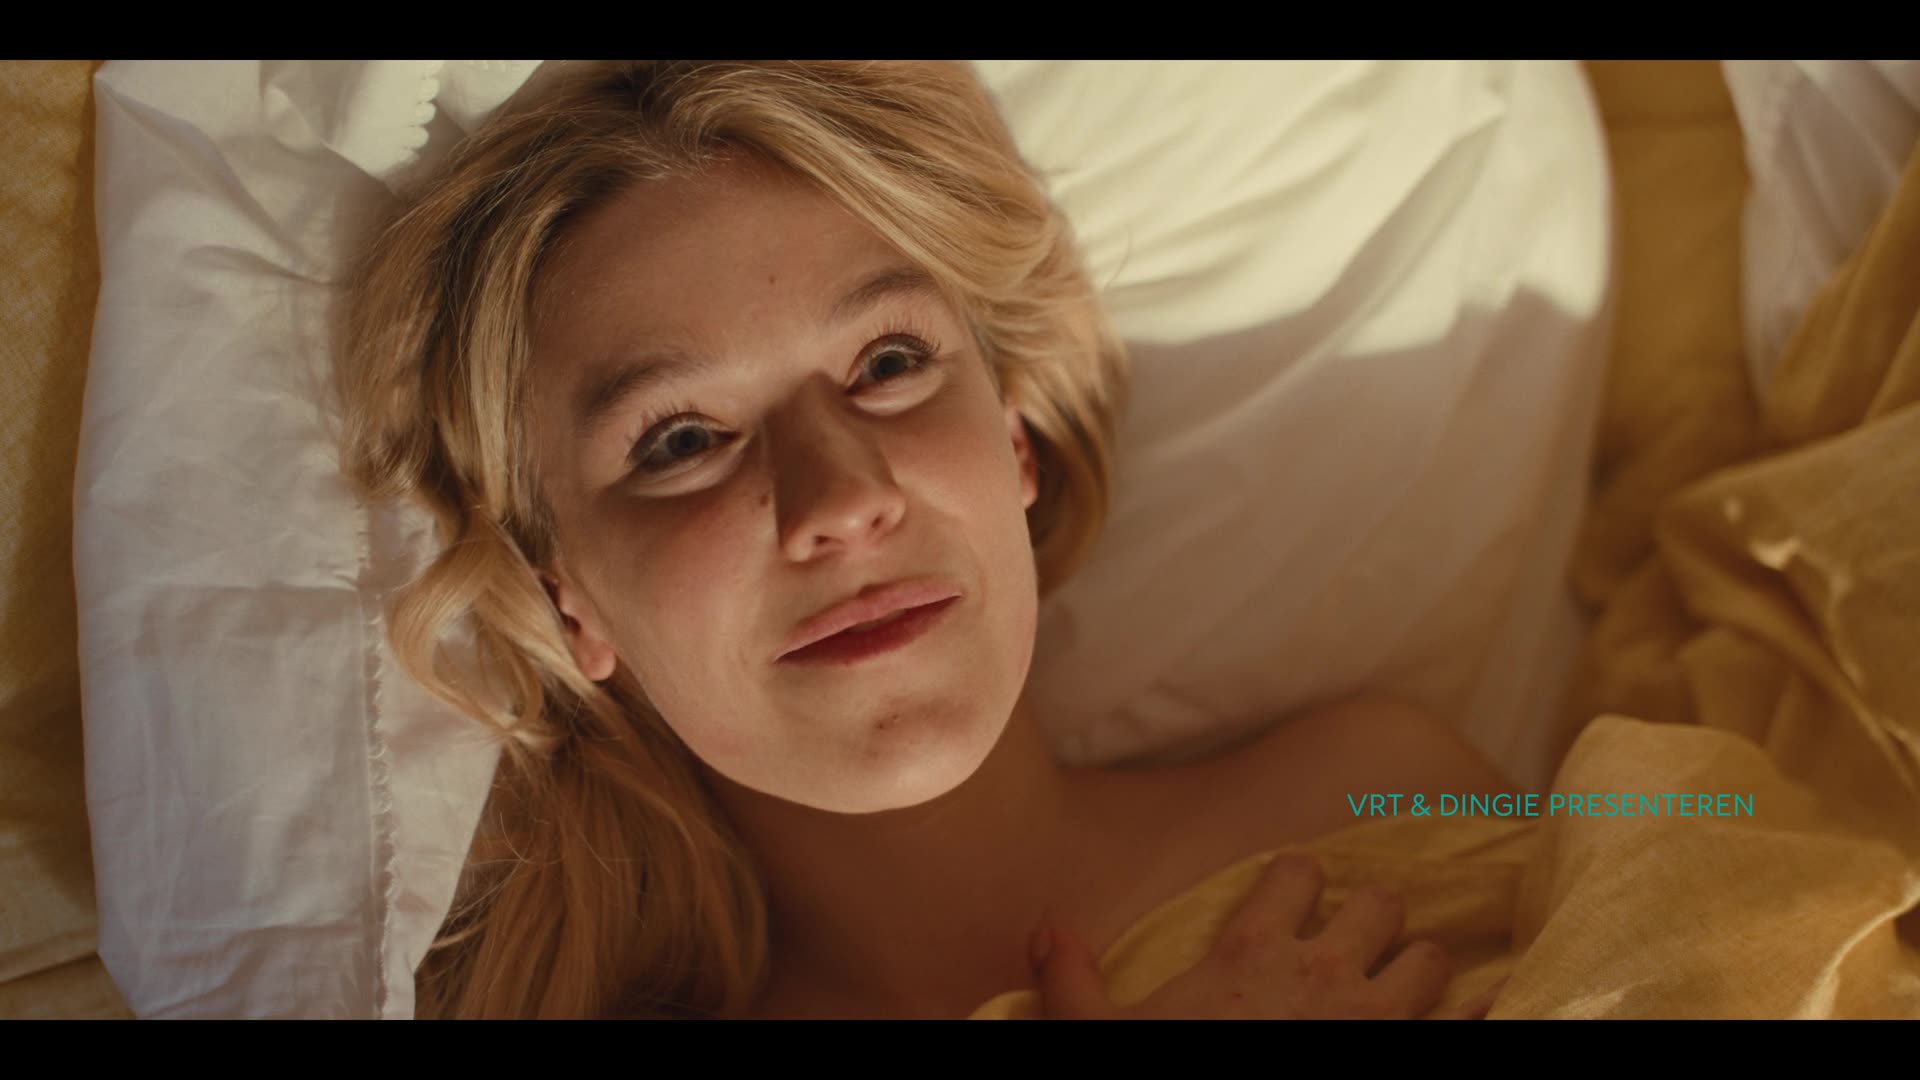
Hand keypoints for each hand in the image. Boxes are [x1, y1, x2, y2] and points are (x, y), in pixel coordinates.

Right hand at [1030, 853, 1489, 1018]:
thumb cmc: (1162, 1074)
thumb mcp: (1098, 1035)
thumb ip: (1072, 980)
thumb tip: (1046, 927)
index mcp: (1251, 954)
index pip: (1296, 873)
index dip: (1298, 882)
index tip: (1294, 900)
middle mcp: (1324, 970)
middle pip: (1380, 904)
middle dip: (1375, 923)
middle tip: (1357, 952)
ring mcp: (1377, 1016)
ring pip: (1432, 957)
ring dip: (1422, 971)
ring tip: (1406, 992)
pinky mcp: (1409, 1050)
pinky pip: (1476, 1016)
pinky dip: (1479, 1016)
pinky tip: (1477, 1018)